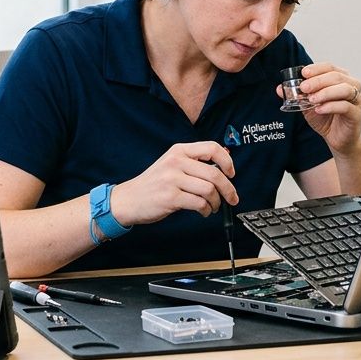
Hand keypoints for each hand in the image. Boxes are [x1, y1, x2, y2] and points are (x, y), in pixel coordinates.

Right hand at [111, 142, 237, 226]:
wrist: (128, 199)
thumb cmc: (153, 184)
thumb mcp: (172, 164)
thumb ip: (195, 161)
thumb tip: (224, 158)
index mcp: (179, 151)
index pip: (212, 148)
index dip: (227, 161)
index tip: (232, 172)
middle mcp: (176, 162)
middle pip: (214, 173)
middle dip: (228, 189)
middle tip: (232, 198)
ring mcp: (172, 180)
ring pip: (209, 190)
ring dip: (216, 202)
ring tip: (213, 207)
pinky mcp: (170, 198)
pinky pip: (199, 203)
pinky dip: (206, 210)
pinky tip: (204, 211)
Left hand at [276, 62, 360, 155]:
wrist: (337, 139)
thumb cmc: (325, 118)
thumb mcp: (307, 106)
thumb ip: (296, 96)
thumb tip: (280, 88)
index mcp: (340, 79)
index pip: (329, 67)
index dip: (316, 69)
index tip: (303, 73)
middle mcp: (351, 86)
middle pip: (337, 76)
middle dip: (318, 81)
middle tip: (304, 87)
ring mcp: (356, 99)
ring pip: (344, 89)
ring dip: (326, 92)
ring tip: (311, 99)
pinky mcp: (356, 114)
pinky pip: (346, 106)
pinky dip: (331, 106)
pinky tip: (319, 109)